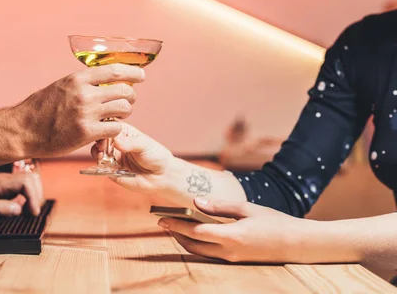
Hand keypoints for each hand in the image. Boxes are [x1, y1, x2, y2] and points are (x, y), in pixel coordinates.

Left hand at [0, 172, 43, 231]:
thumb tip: (18, 209)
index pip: (25, 182)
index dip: (33, 197)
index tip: (33, 213)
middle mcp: (5, 179)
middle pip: (32, 178)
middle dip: (37, 195)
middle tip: (34, 213)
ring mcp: (8, 183)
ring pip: (31, 181)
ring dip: (35, 195)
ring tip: (31, 211)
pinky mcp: (9, 189)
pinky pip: (26, 187)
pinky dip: (31, 197)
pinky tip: (27, 209)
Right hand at [14, 64, 144, 157]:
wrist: (22, 130)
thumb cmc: (39, 109)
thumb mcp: (60, 87)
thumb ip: (81, 84)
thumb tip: (102, 80)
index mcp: (77, 79)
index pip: (114, 70)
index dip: (132, 72)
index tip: (141, 75)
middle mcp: (84, 94)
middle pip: (124, 90)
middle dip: (130, 96)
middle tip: (127, 101)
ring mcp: (86, 114)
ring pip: (123, 109)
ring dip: (124, 113)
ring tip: (116, 116)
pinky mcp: (86, 133)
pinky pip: (115, 128)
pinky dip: (115, 129)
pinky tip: (108, 130)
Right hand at [91, 122, 183, 193]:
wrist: (162, 176)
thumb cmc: (156, 155)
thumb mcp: (144, 145)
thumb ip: (130, 143)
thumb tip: (116, 141)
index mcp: (122, 131)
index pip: (109, 124)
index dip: (103, 125)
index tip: (103, 129)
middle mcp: (115, 143)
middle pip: (99, 137)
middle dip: (97, 139)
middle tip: (102, 145)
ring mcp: (112, 157)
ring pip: (97, 152)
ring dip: (96, 152)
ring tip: (101, 155)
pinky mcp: (111, 170)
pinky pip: (101, 167)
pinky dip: (99, 166)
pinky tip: (104, 165)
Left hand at [159, 198, 317, 263]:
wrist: (298, 243)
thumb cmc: (274, 221)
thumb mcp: (246, 209)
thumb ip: (220, 206)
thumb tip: (196, 201)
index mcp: (231, 236)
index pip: (195, 232)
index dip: (177, 225)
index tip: (162, 218)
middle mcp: (229, 251)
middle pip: (193, 245)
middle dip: (176, 234)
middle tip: (163, 222)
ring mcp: (232, 258)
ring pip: (200, 252)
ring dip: (185, 241)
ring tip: (175, 227)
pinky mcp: (236, 260)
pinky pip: (210, 254)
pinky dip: (198, 245)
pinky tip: (195, 234)